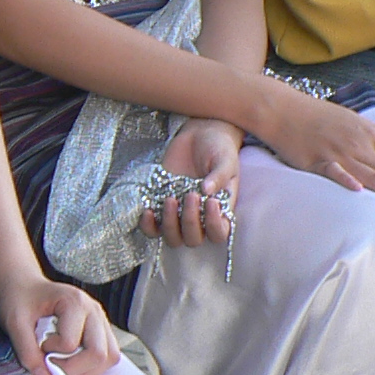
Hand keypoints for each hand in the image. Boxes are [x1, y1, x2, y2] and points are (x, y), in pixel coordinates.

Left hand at [0, 269, 117, 374]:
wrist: (24, 286)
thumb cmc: (20, 299)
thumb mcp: (14, 322)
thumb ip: (26, 351)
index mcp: (75, 302)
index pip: (71, 343)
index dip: (52, 353)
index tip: (39, 346)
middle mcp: (94, 310)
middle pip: (100, 354)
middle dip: (74, 368)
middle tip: (52, 362)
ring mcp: (101, 320)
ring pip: (110, 358)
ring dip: (86, 370)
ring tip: (62, 361)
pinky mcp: (101, 330)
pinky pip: (108, 356)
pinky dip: (91, 366)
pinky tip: (72, 360)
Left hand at [143, 120, 242, 247]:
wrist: (199, 135)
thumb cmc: (218, 149)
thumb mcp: (225, 160)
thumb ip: (220, 175)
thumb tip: (207, 190)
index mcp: (219, 211)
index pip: (219, 233)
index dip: (213, 225)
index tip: (210, 202)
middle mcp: (199, 217)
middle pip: (193, 239)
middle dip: (190, 222)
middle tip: (190, 195)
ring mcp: (178, 214)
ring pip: (172, 238)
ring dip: (169, 224)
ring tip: (170, 199)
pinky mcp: (160, 206)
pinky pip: (152, 228)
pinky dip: (148, 225)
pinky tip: (148, 210)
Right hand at [250, 87, 374, 210]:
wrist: (283, 109)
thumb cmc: (320, 116)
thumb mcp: (356, 121)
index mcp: (371, 135)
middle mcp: (360, 145)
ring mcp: (338, 153)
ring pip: (372, 176)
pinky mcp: (315, 161)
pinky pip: (334, 172)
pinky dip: (346, 180)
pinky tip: (359, 191)